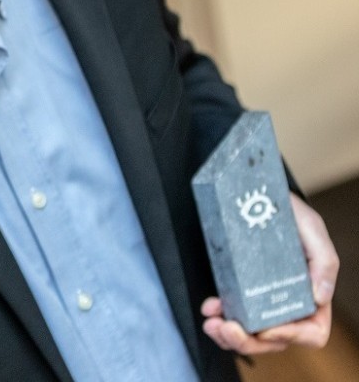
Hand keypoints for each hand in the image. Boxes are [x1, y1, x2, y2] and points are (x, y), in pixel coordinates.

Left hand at [201, 192, 338, 353]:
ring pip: (252, 334)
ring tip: (211, 323)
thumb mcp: (310, 227)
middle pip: (276, 339)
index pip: (311, 331)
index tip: (263, 328)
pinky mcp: (242, 290)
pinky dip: (220, 318)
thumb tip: (319, 297)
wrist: (253, 192)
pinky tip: (209, 308)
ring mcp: (264, 298)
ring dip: (230, 336)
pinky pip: (234, 315)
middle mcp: (289, 301)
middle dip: (249, 342)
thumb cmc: (287, 210)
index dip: (289, 336)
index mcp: (313, 293)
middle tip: (224, 329)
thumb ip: (324, 259)